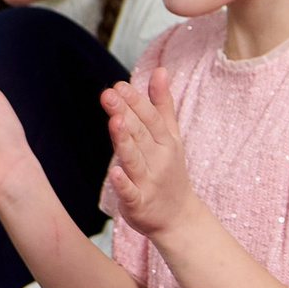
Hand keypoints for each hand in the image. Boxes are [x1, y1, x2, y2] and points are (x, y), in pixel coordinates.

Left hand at [100, 68, 198, 238]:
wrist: (179, 217)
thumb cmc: (170, 172)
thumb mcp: (171, 137)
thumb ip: (163, 104)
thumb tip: (161, 70)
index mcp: (165, 142)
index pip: (150, 117)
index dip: (135, 101)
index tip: (119, 85)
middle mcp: (158, 159)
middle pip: (140, 133)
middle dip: (125, 113)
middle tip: (109, 94)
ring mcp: (149, 182)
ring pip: (135, 158)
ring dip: (125, 141)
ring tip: (115, 122)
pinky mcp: (139, 203)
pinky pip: (130, 193)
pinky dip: (124, 183)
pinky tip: (115, 172)